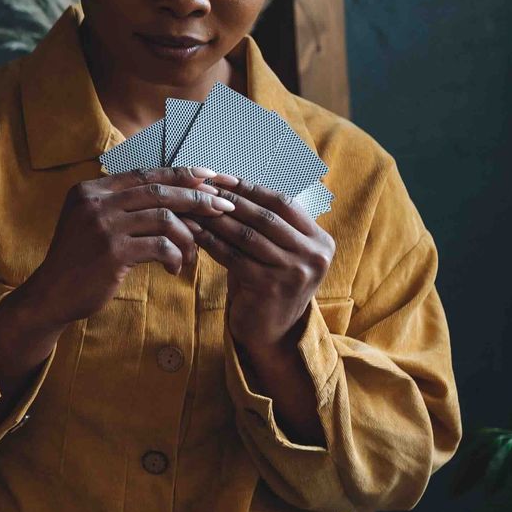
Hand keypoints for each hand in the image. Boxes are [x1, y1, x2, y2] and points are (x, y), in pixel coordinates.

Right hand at [19, 167, 233, 328]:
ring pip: (164, 218)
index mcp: (90, 189)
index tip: (210, 179)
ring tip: (193, 253)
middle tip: (223, 207)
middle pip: (159, 191)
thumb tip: (175, 194)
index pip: (145, 174)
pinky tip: (175, 268)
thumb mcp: (91, 222)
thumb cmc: (79, 261)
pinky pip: (160, 246)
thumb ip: (121, 205)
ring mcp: (102, 227)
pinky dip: (175, 256)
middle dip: (196, 199)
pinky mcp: (112, 253)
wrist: (50, 295)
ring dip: (187, 235)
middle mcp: (94, 202)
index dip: (181, 175)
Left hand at [186, 178, 333, 351]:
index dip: (250, 188)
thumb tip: (230, 185)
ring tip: (191, 206)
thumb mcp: (278, 252)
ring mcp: (294, 271)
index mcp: (320, 241)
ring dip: (215, 218)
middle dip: (229, 199)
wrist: (271, 333)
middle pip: (264, 216)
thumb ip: (267, 224)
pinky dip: (209, 241)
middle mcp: (314, 255)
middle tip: (200, 186)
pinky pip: (232, 255)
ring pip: (246, 234)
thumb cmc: (268, 285)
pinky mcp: (269, 287)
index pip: (283, 203)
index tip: (221, 177)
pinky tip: (191, 231)